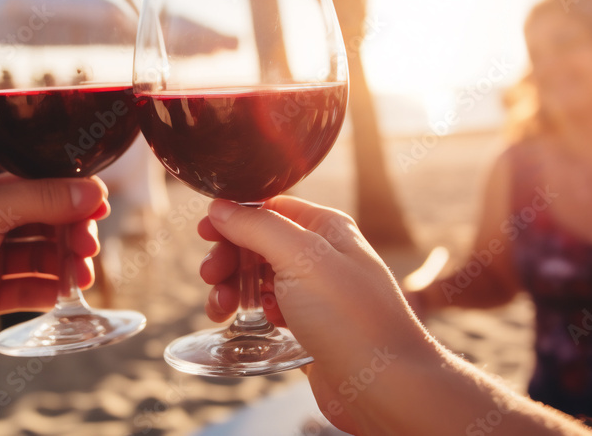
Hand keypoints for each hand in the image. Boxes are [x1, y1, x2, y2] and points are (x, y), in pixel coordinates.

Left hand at [0, 173, 108, 362]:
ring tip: (80, 275)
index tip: (99, 205)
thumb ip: (40, 198)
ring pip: (37, 257)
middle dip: (70, 231)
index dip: (68, 195)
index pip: (32, 187)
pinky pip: (26, 290)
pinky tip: (62, 292)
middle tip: (89, 245)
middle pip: (40, 222)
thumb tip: (93, 192)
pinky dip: (47, 290)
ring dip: (63, 263)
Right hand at [199, 197, 591, 435]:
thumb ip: (257, 227)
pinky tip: (252, 321)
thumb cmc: (352, 318)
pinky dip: (253, 311)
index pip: (270, 206)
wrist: (386, 386)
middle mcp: (322, 255)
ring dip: (233, 287)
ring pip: (260, 277)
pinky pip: (270, 308)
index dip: (234, 216)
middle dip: (229, 256)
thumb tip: (222, 207)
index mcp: (326, 228)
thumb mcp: (300, 258)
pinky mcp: (310, 325)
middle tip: (209, 276)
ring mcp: (317, 292)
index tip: (205, 231)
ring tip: (219, 308)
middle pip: (259, 242)